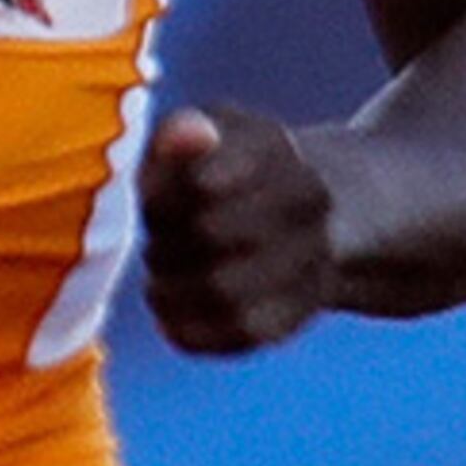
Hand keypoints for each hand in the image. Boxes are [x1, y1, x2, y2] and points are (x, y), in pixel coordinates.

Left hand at [138, 103, 333, 354]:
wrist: (301, 209)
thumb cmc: (225, 165)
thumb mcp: (201, 132)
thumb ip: (179, 133)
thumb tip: (186, 132)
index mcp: (275, 147)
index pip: (200, 182)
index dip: (160, 198)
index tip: (154, 196)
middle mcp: (308, 204)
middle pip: (209, 235)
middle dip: (165, 239)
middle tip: (155, 236)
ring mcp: (311, 261)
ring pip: (225, 293)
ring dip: (172, 288)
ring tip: (160, 274)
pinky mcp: (296, 314)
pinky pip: (237, 334)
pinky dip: (190, 328)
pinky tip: (171, 310)